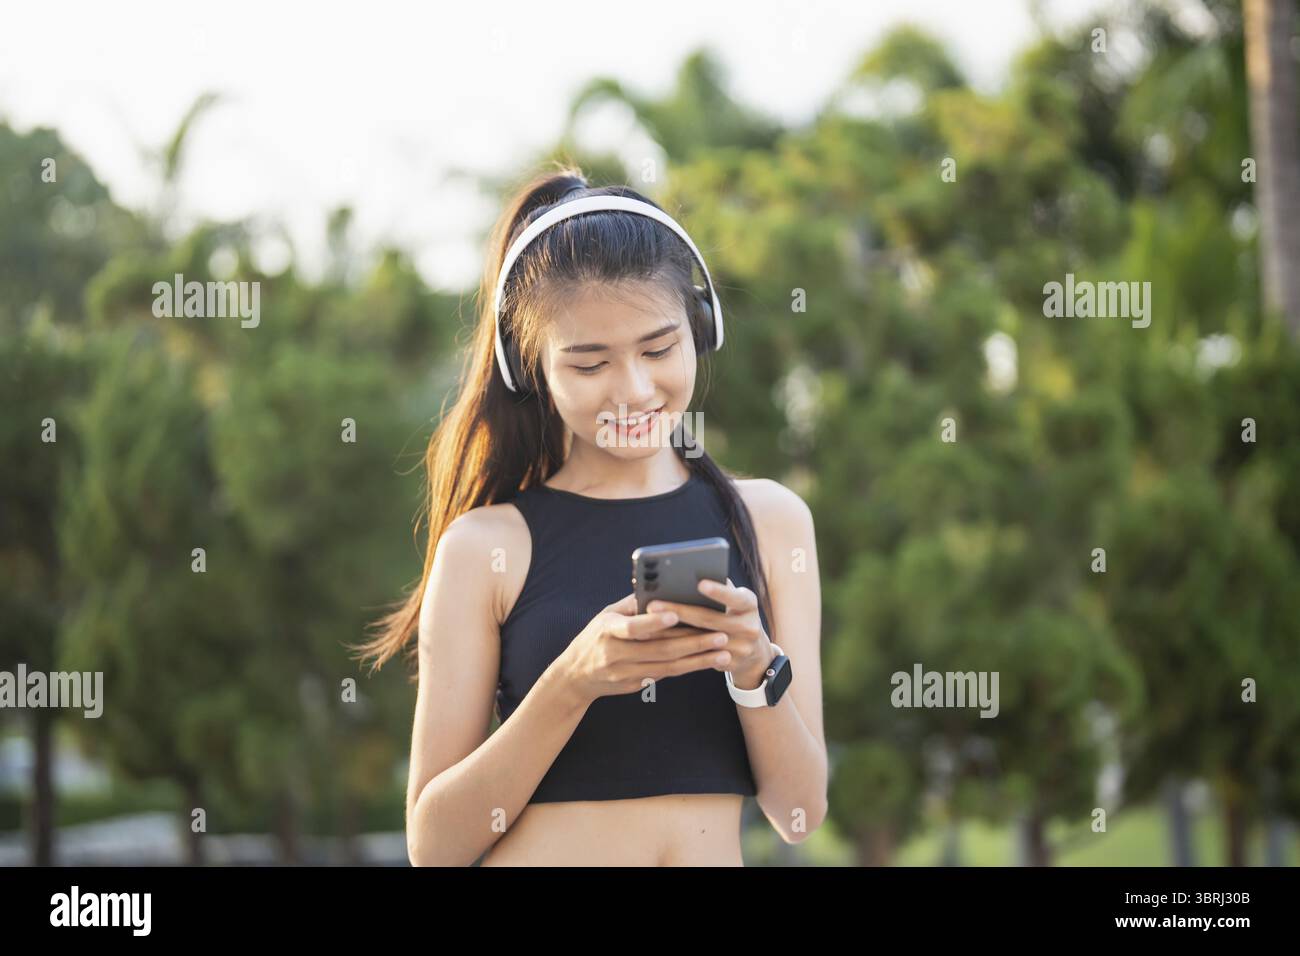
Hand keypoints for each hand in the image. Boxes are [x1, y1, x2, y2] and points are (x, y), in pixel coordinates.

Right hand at [555, 593, 737, 704]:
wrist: (575, 677)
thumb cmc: (595, 637)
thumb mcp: (605, 616)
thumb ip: (632, 605)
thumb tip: (659, 586)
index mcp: (607, 631)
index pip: (632, 627)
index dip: (654, 622)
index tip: (677, 615)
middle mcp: (615, 655)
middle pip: (659, 650)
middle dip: (693, 642)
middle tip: (721, 635)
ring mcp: (625, 674)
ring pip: (668, 667)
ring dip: (698, 660)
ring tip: (723, 652)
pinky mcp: (635, 685)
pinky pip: (666, 676)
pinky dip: (688, 668)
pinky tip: (707, 661)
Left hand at [647, 578, 773, 689]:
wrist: (754, 651)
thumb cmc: (734, 614)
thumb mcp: (734, 600)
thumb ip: (719, 588)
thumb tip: (688, 573)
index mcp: (749, 604)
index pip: (734, 597)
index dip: (718, 591)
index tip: (699, 583)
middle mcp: (749, 626)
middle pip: (710, 620)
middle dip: (679, 611)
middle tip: (652, 605)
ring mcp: (741, 648)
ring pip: (700, 640)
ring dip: (672, 632)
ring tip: (649, 623)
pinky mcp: (730, 664)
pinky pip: (699, 657)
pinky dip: (678, 649)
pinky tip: (658, 643)